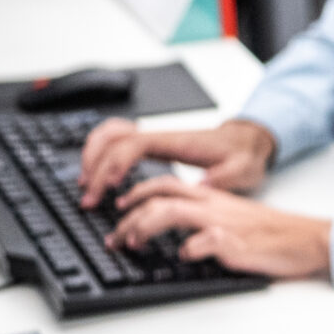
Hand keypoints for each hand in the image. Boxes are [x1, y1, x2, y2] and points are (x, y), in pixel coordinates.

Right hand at [79, 117, 276, 207]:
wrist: (248, 142)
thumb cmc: (243, 156)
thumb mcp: (243, 170)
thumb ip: (225, 177)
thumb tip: (203, 185)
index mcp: (176, 142)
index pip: (135, 144)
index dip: (117, 162)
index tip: (109, 186)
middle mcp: (160, 137)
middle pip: (114, 141)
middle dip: (95, 167)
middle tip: (89, 198)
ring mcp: (154, 139)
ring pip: (110, 135)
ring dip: (92, 156)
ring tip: (84, 185)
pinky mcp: (152, 146)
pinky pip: (117, 140)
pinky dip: (100, 153)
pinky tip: (97, 174)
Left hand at [106, 178, 331, 278]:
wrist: (308, 239)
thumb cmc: (274, 234)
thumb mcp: (235, 218)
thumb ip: (206, 219)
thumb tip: (177, 235)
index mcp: (213, 197)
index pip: (165, 184)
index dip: (136, 192)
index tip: (119, 207)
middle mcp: (213, 206)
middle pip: (159, 197)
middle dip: (129, 215)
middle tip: (114, 237)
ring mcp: (223, 224)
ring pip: (171, 212)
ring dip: (144, 228)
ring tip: (132, 245)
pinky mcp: (235, 244)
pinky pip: (205, 242)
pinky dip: (189, 248)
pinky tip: (185, 256)